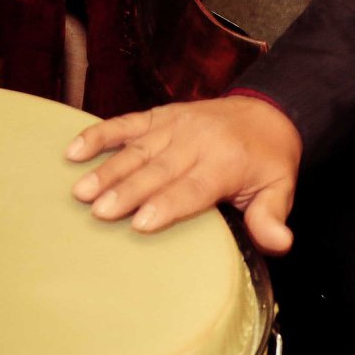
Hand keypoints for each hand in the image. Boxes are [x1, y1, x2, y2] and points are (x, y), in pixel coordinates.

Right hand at [65, 94, 301, 251]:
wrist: (267, 111)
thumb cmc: (268, 160)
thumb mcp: (279, 189)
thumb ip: (271, 217)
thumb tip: (280, 242)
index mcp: (227, 162)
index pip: (193, 187)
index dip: (167, 205)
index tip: (141, 223)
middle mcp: (198, 140)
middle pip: (159, 169)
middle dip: (128, 190)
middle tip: (99, 211)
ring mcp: (176, 124)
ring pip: (138, 149)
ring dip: (107, 169)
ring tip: (80, 191)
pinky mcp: (159, 116)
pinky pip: (126, 123)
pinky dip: (99, 135)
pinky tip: (74, 151)